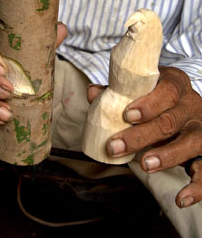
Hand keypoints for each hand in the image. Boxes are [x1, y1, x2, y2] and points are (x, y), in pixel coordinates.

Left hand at [87, 66, 201, 207]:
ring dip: (166, 156)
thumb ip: (117, 92)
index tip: (127, 115)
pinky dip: (196, 187)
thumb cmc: (155, 98)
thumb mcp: (140, 90)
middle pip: (170, 120)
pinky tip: (180, 199)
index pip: (167, 91)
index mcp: (176, 84)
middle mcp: (191, 105)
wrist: (181, 106)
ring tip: (144, 165)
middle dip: (141, 136)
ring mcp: (200, 128)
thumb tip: (92, 92)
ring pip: (190, 143)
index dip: (148, 104)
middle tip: (115, 146)